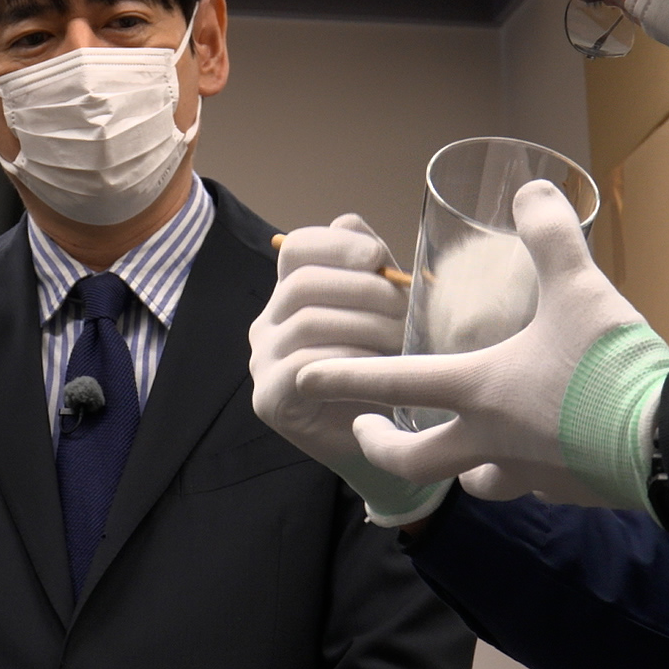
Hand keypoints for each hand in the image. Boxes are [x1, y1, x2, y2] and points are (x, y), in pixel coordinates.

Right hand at [251, 214, 448, 525]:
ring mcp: (263, 362)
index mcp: (293, 294)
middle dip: (362, 291)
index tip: (378, 258)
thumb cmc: (389, 373)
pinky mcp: (269, 399)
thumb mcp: (388, 313)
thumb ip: (370, 269)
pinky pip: (302, 367)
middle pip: (302, 283)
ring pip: (306, 322)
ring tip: (401, 344)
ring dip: (363, 328)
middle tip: (405, 313)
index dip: (336, 245)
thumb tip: (351, 225)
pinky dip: (346, 364)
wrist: (388, 443)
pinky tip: (375, 373)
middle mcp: (269, 323)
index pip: (296, 248)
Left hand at [299, 181, 668, 511]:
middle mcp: (488, 439)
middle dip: (379, 446)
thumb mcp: (579, 288)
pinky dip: (522, 473)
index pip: (391, 382)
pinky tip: (535, 456)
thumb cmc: (612, 368)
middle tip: (364, 430)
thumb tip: (532, 191)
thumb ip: (550, 236)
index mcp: (477, 389)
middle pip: (412, 457)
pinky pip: (527, 485)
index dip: (342, 378)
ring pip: (471, 479)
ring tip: (459, 450)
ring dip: (456, 466)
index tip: (303, 379)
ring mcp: (525, 472)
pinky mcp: (565, 491)